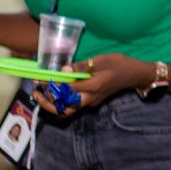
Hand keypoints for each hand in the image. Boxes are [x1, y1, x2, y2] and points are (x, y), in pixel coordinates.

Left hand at [32, 53, 147, 115]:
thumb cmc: (119, 64)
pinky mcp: (91, 101)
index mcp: (92, 87)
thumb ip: (82, 66)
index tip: (38, 80)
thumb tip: (64, 70)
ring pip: (68, 109)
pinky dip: (61, 102)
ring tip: (42, 94)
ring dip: (53, 104)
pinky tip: (56, 92)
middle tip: (36, 92)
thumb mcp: (101, 60)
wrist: (134, 75)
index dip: (51, 85)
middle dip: (47, 102)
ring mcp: (91, 102)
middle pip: (64, 107)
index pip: (66, 89)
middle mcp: (90, 98)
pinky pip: (73, 106)